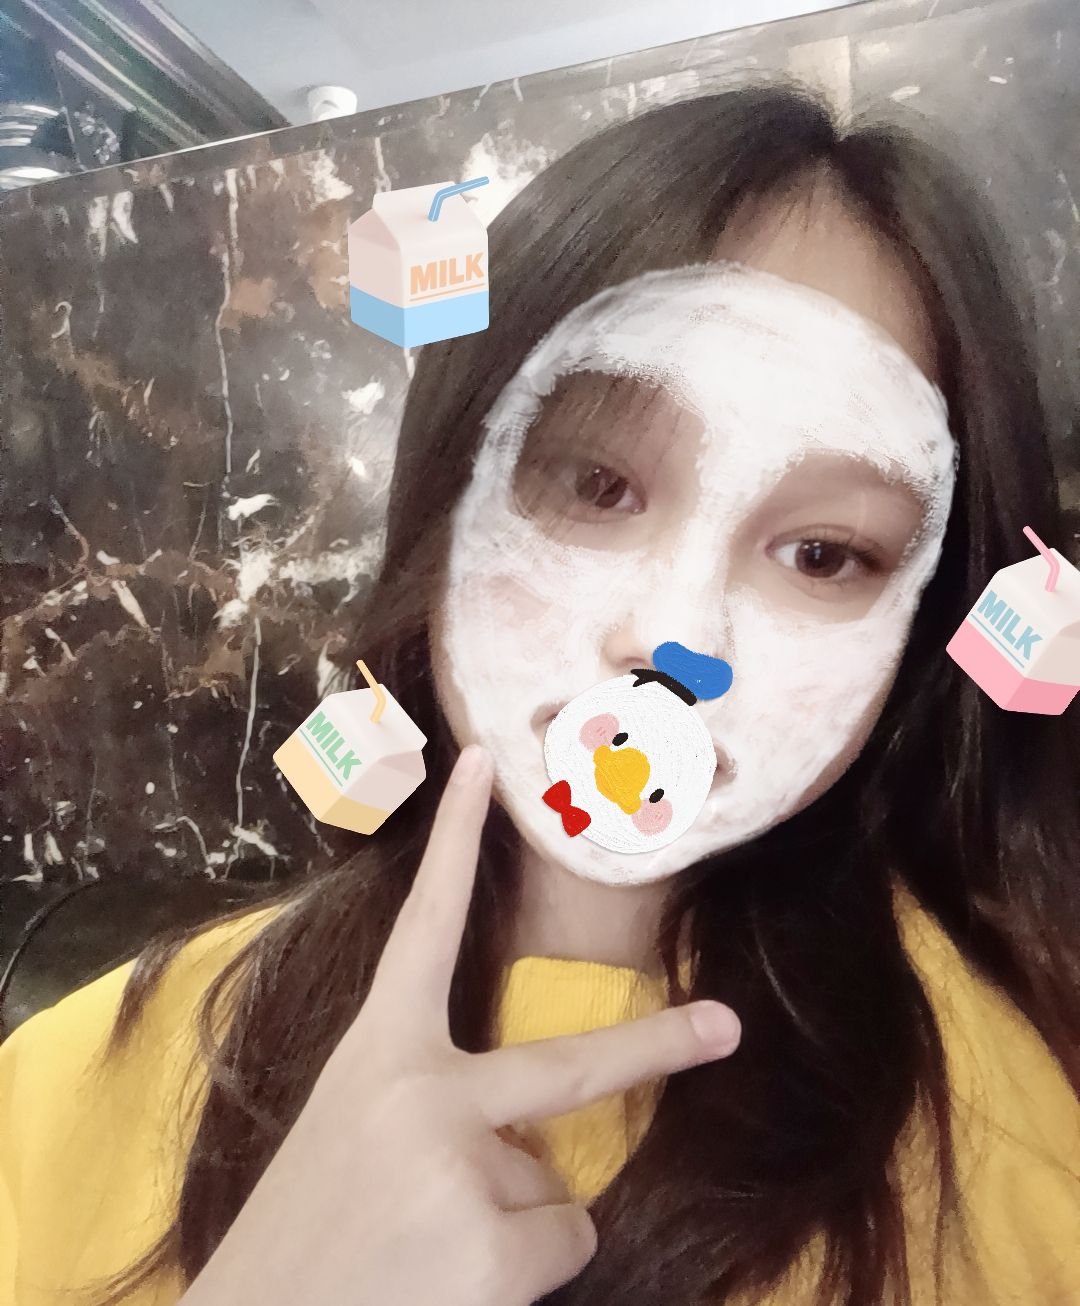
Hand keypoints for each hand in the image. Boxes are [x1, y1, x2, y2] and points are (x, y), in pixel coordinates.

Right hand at [183, 744, 740, 1305]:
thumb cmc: (306, 1229)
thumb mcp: (354, 1136)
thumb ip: (437, 1107)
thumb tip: (542, 1149)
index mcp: (378, 1052)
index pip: (425, 925)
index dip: (457, 841)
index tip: (482, 763)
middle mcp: (424, 1091)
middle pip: (571, 1061)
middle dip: (660, 1046)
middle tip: (727, 1024)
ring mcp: (462, 1167)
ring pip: (557, 1191)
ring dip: (518, 1226)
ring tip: (432, 1257)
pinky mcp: (494, 1248)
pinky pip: (562, 1245)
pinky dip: (523, 1275)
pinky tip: (451, 1288)